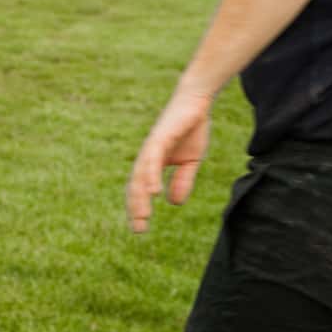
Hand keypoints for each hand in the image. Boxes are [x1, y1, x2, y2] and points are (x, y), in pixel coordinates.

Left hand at [125, 90, 212, 233]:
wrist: (196, 102)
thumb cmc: (191, 129)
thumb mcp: (190, 161)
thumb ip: (182, 180)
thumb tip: (173, 203)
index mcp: (152, 164)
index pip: (141, 190)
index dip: (139, 208)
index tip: (139, 229)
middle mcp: (146, 157)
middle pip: (136, 186)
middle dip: (136, 208)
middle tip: (138, 229)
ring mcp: (151, 147)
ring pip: (140, 176)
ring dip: (141, 197)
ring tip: (143, 216)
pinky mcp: (159, 138)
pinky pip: (152, 160)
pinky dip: (151, 176)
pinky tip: (154, 192)